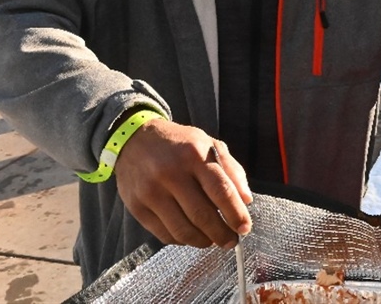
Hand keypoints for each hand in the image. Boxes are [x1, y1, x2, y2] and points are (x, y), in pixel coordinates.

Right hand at [114, 119, 252, 248]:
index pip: (221, 190)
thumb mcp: (208, 144)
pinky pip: (164, 234)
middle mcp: (170, 173)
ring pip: (183, 230)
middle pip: (202, 215)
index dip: (236, 213)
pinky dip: (182, 240)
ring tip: (212, 240)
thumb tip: (246, 201)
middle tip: (231, 241)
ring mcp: (151, 191)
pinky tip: (190, 235)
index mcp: (193, 154)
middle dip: (222, 234)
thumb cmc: (179, 145)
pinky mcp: (137, 207)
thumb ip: (231, 170)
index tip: (245, 228)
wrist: (134, 139)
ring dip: (203, 241)